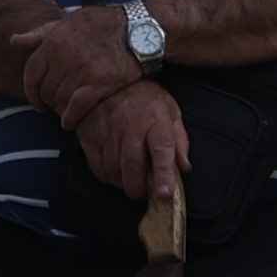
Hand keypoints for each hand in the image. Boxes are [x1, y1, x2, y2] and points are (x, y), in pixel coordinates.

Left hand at [18, 4, 147, 132]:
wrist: (141, 28)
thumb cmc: (103, 24)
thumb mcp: (69, 21)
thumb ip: (41, 33)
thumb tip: (13, 41)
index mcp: (54, 40)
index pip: (31, 73)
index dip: (31, 91)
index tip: (37, 100)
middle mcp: (64, 56)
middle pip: (45, 89)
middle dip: (48, 101)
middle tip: (55, 106)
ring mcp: (81, 71)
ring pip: (59, 100)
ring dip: (60, 110)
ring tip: (66, 111)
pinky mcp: (99, 84)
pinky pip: (75, 109)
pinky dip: (70, 119)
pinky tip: (71, 122)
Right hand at [75, 77, 187, 204]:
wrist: (110, 82)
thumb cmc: (146, 100)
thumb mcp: (171, 112)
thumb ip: (179, 141)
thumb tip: (184, 167)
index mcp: (156, 122)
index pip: (162, 151)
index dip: (163, 175)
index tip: (164, 194)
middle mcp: (132, 129)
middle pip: (133, 168)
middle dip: (139, 188)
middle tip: (144, 191)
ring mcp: (109, 134)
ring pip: (114, 172)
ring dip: (123, 183)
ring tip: (130, 177)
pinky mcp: (92, 139)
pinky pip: (99, 169)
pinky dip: (108, 177)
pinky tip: (115, 170)